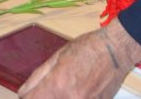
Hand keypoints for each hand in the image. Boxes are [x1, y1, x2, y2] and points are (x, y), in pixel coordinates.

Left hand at [18, 19, 140, 97]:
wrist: (117, 50)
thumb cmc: (88, 48)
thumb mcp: (58, 56)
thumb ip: (38, 77)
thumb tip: (23, 94)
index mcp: (56, 85)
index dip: (28, 98)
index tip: (31, 94)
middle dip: (44, 98)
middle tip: (50, 90)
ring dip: (59, 98)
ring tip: (66, 88)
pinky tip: (78, 91)